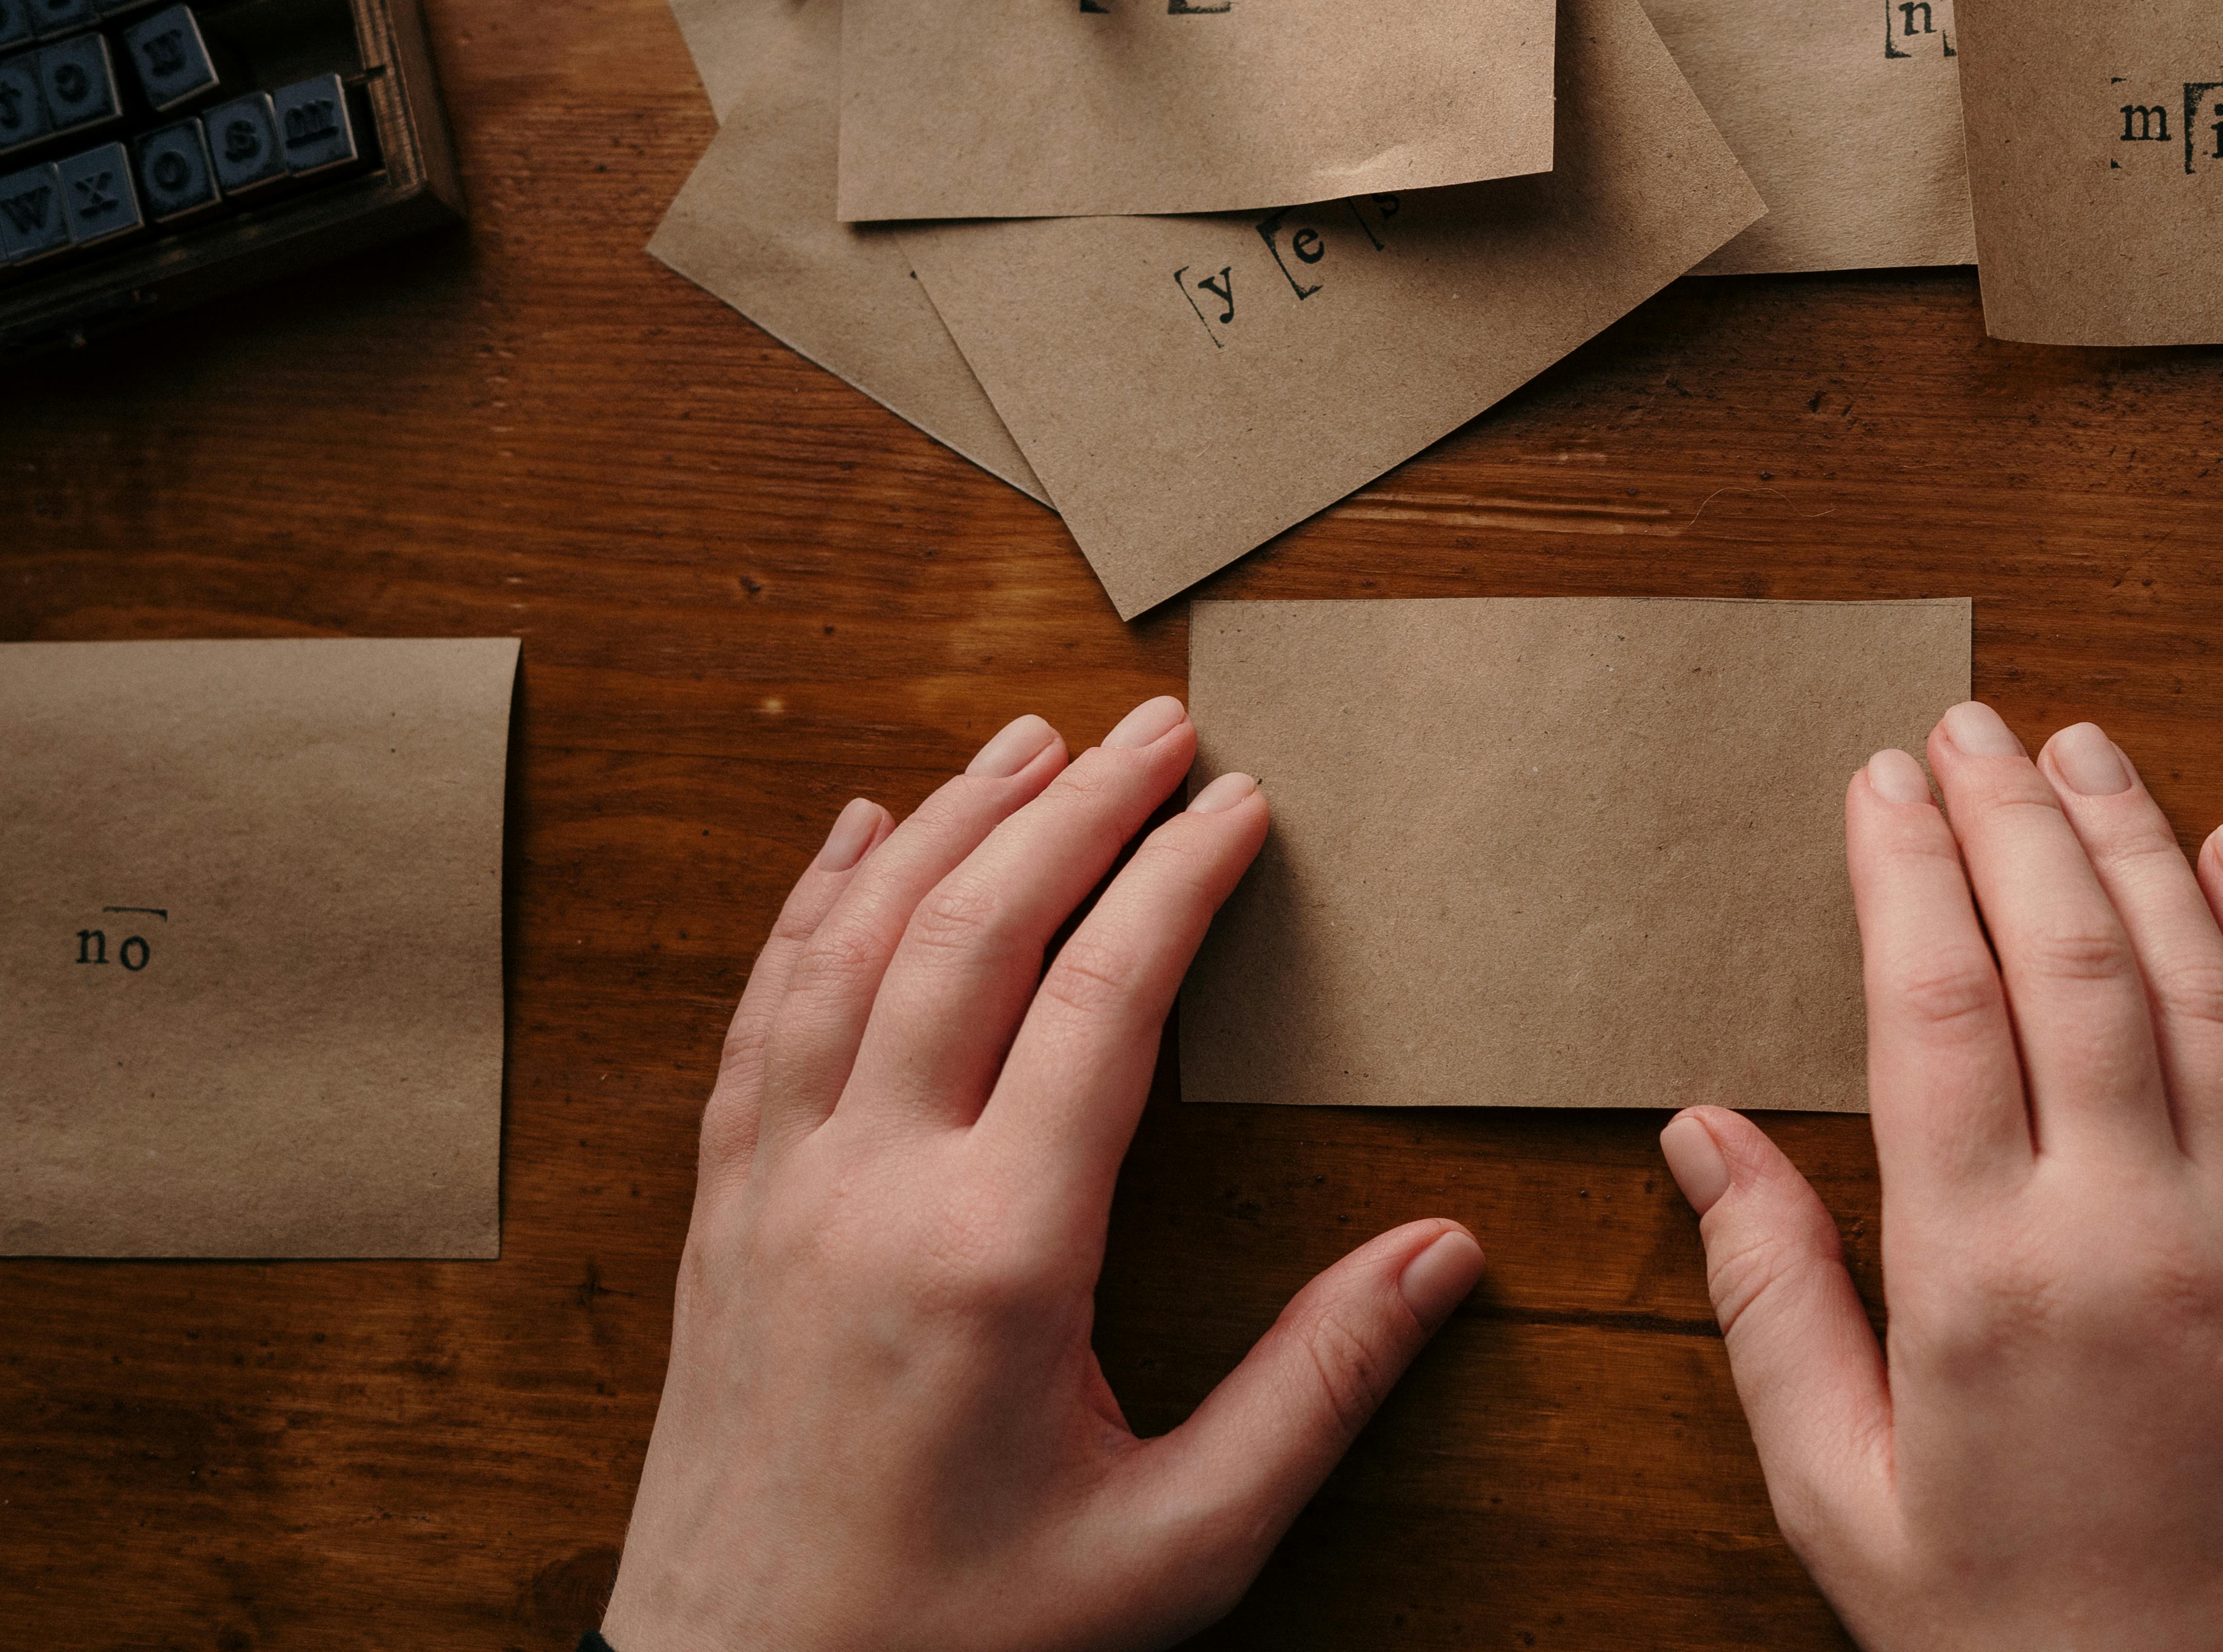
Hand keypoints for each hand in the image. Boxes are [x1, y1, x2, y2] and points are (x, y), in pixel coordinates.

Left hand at [602, 698, 1484, 1651]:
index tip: (1240, 802)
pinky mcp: (718, 1211)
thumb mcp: (1176, 1545)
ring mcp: (774, 1188)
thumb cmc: (960, 1636)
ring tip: (1027, 741)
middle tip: (1157, 724)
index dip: (1179, 880)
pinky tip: (855, 837)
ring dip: (947, 825)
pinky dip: (809, 906)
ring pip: (855, 946)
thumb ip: (1315, 1393)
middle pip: (974, 931)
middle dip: (1076, 807)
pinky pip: (759, 1014)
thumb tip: (1442, 1256)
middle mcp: (869, 1188)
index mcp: (996, 1255)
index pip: (1101, 1000)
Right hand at [1661, 703, 2222, 1650]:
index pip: (1937, 1004)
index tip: (1883, 780)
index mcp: (1984, 1280)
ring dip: (2139, 847)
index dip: (1907, 869)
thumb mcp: (1840, 1493)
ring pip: (2201, 987)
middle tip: (1971, 723)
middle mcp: (2131, 1232)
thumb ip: (1771, 1299)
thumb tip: (1700, 1133)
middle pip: (2069, 962)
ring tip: (2086, 750)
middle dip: (2013, 819)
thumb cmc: (2006, 1641)